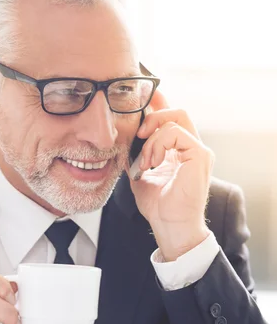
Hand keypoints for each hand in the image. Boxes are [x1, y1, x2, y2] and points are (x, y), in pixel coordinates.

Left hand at [128, 91, 213, 260]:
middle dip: (154, 114)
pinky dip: (159, 144)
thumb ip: (137, 155)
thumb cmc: (159, 206)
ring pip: (176, 118)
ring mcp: (198, 150)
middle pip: (177, 111)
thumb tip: (123, 140)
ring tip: (146, 160)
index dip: (158, 104)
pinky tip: (153, 162)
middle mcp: (192, 147)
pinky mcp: (200, 154)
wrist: (170, 226)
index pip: (171, 118)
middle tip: (139, 131)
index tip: (141, 97)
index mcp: (179, 150)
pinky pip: (177, 133)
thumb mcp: (140, 174)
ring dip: (153, 137)